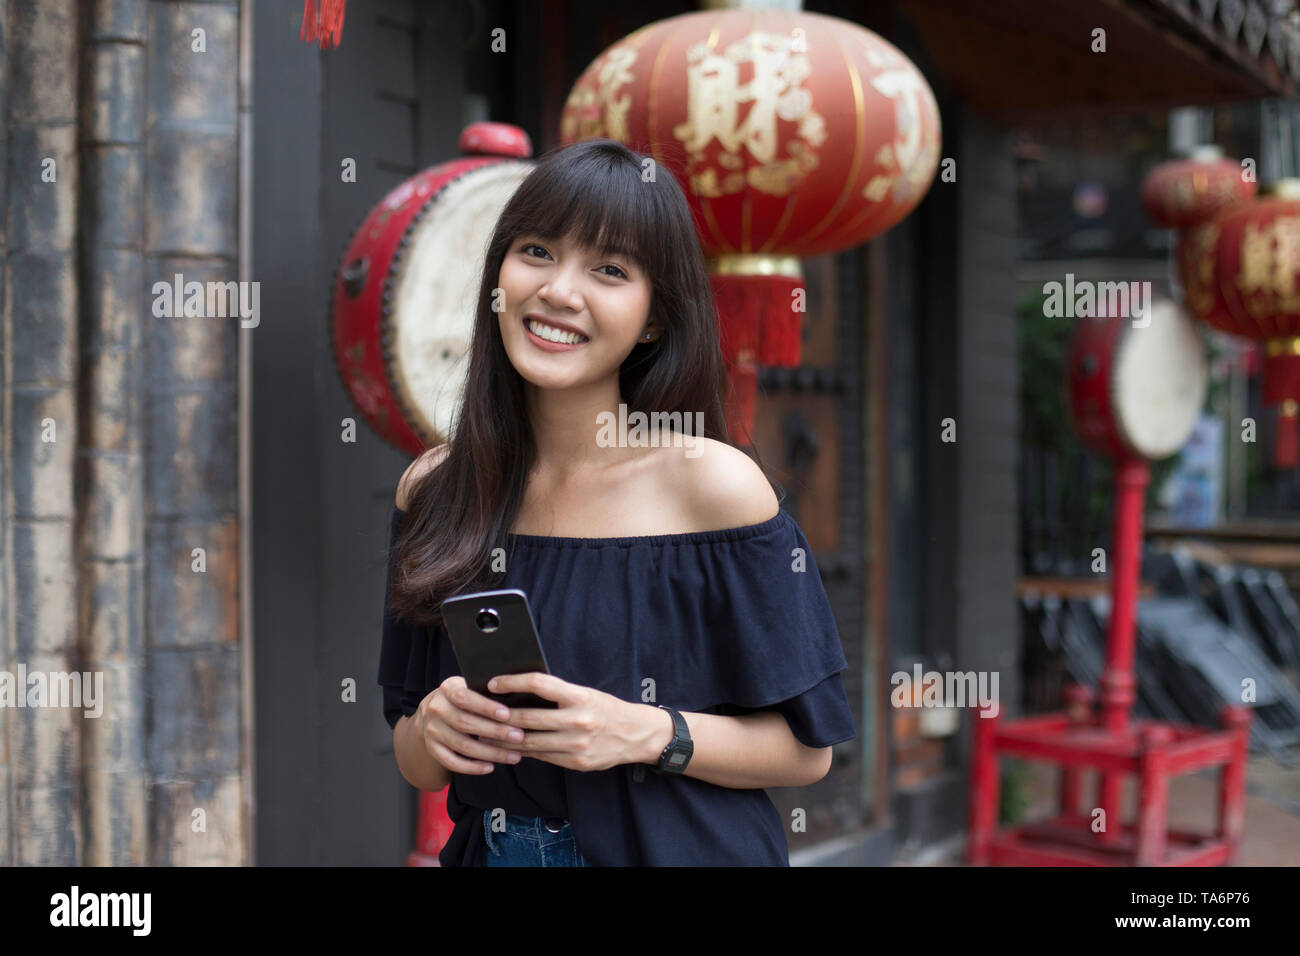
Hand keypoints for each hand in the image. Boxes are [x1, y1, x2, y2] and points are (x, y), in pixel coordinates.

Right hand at [414, 676, 525, 774]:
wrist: (434, 713)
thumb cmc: (464, 699)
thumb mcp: (470, 688)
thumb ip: (486, 692)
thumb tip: (518, 699)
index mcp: (447, 689)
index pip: (465, 697)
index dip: (486, 707)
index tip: (508, 715)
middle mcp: (436, 709)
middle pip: (465, 723)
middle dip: (495, 731)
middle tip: (519, 736)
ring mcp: (432, 730)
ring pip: (462, 745)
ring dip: (490, 752)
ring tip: (513, 756)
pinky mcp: (432, 749)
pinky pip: (452, 762)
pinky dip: (472, 767)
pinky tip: (490, 767)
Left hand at [486, 672, 643, 772]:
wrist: (636, 734)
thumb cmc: (606, 709)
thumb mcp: (586, 694)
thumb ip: (557, 695)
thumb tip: (520, 693)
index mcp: (580, 697)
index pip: (539, 684)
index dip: (512, 682)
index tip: (493, 682)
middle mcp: (578, 720)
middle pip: (528, 717)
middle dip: (499, 716)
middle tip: (480, 712)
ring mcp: (576, 745)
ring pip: (529, 742)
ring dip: (504, 739)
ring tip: (486, 735)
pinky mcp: (575, 762)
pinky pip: (542, 756)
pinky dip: (523, 751)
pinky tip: (510, 748)